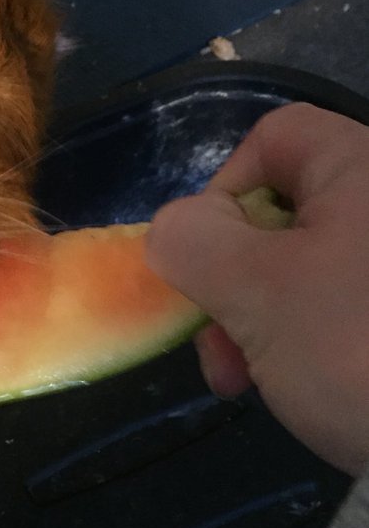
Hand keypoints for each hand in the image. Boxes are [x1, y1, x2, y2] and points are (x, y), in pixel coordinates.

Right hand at [146, 102, 368, 475]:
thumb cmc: (358, 346)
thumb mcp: (255, 288)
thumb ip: (192, 240)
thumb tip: (178, 230)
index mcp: (366, 170)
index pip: (275, 137)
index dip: (221, 191)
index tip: (204, 262)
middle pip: (285, 212)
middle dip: (232, 282)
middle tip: (221, 353)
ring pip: (310, 268)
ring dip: (260, 321)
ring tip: (248, 384)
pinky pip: (347, 307)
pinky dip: (312, 340)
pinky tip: (302, 390)